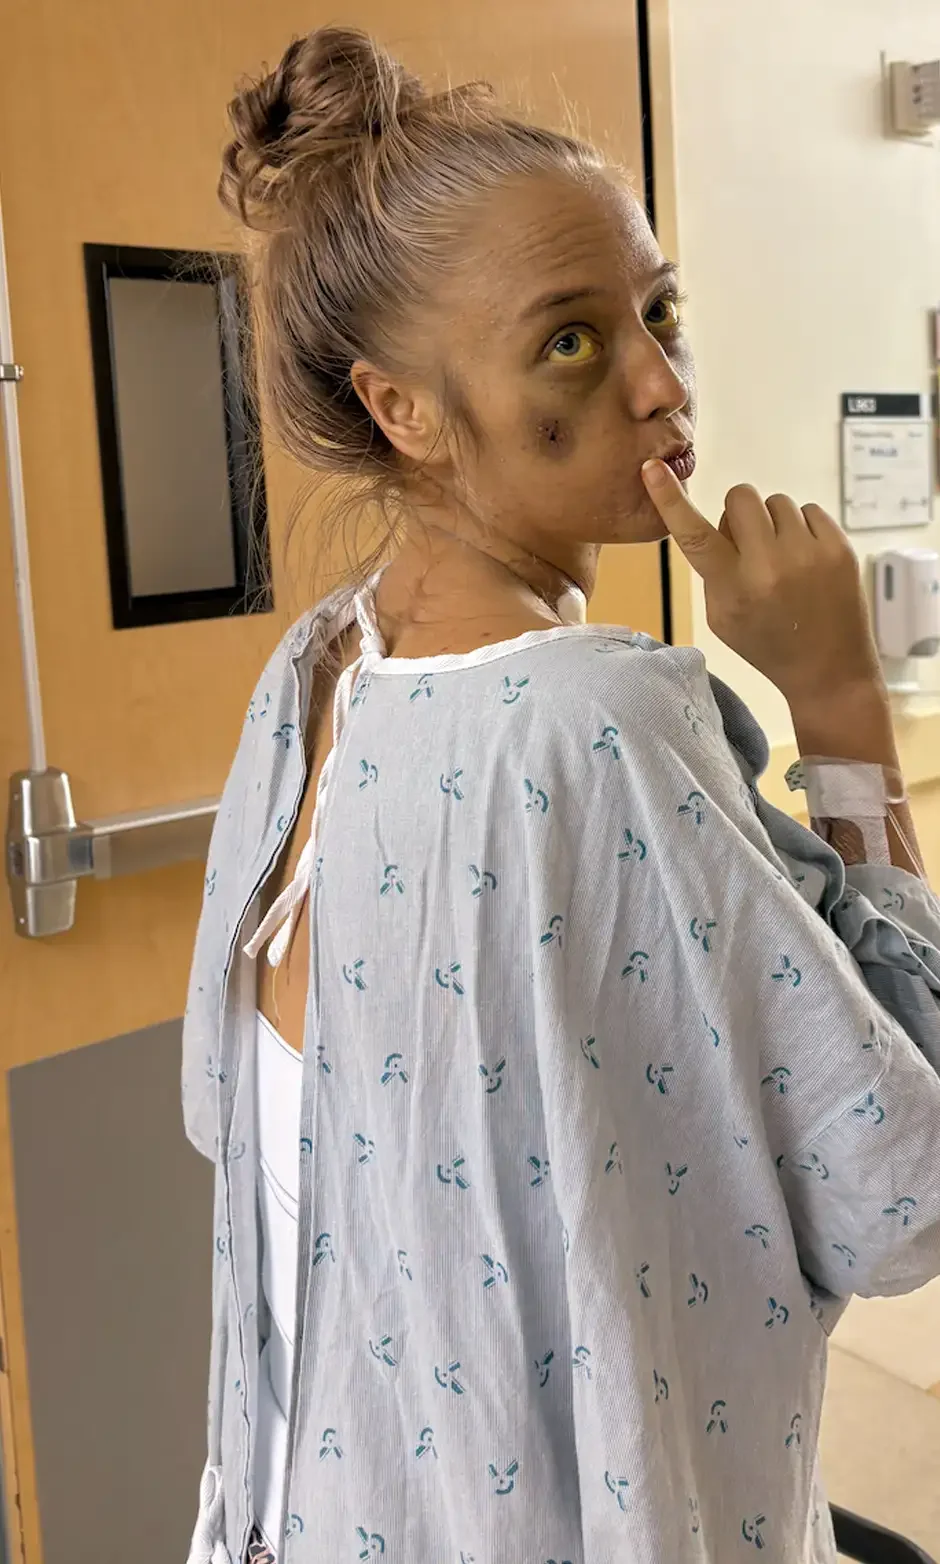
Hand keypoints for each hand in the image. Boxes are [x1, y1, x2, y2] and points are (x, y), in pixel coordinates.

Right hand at [641, 461, 883, 708]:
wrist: (829, 669)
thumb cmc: (766, 643)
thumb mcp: (722, 618)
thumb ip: (714, 571)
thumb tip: (721, 526)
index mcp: (733, 588)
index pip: (694, 535)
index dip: (670, 499)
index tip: (651, 469)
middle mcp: (768, 566)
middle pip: (740, 497)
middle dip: (740, 514)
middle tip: (750, 544)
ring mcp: (808, 553)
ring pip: (776, 502)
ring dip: (774, 524)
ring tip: (784, 559)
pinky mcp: (838, 547)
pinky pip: (809, 510)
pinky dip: (803, 530)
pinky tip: (807, 561)